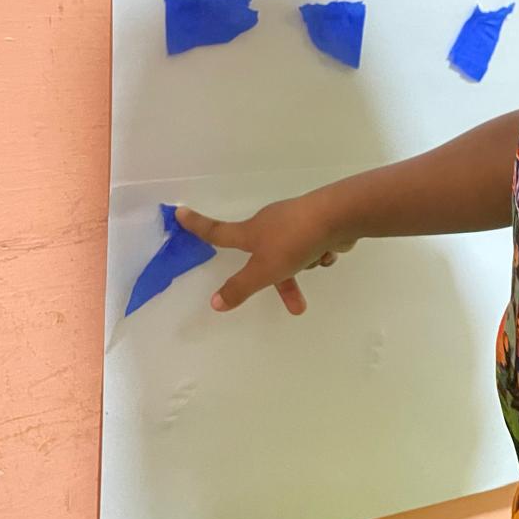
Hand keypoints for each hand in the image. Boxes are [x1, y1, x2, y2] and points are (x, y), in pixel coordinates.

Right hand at [176, 193, 355, 314]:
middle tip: (296, 306)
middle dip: (281, 278)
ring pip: (294, 253)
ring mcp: (295, 221)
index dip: (197, 226)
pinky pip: (314, 245)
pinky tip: (330, 252)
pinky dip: (321, 252)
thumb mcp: (263, 271)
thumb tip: (214, 303)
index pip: (217, 232)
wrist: (339, 216)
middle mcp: (270, 223)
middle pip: (265, 256)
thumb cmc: (294, 242)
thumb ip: (240, 288)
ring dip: (306, 264)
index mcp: (251, 231)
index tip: (179, 212)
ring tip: (318, 262)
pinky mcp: (318, 223)